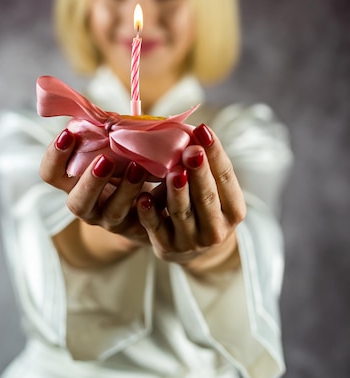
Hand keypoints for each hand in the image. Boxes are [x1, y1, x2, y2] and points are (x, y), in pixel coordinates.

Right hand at [39, 129, 151, 266]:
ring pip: (113, 212)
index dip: (54, 156)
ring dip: (125, 189)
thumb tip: (108, 115)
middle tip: (104, 160)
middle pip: (77, 202)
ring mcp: (111, 220)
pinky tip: (163, 187)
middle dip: (90, 181)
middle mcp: (87, 205)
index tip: (68, 133)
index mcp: (73, 184)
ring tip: (138, 167)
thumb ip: (105, 138)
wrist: (145, 208)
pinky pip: (143, 220)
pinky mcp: (137, 228)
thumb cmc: (121, 169)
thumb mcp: (110, 153)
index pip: (51, 174)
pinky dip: (152, 203)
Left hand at [136, 124, 245, 273]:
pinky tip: (143, 197)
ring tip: (173, 172)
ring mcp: (190, 241)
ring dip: (177, 191)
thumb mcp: (214, 189)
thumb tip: (194, 130)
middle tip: (191, 151)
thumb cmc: (205, 205)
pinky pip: (156, 228)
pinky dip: (150, 213)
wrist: (196, 247)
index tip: (204, 130)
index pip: (226, 178)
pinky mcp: (166, 246)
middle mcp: (216, 229)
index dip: (215, 154)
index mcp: (233, 211)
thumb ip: (206, 165)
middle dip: (199, 173)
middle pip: (207, 197)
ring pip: (182, 212)